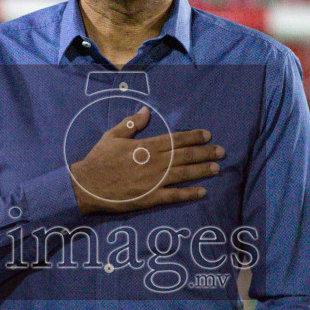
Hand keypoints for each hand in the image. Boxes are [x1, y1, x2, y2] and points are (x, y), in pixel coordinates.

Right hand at [69, 106, 223, 214]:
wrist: (88, 185)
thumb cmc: (99, 159)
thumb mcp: (113, 135)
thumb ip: (132, 123)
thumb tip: (146, 111)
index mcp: (147, 146)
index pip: (176, 139)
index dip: (194, 137)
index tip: (208, 135)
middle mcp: (155, 162)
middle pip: (186, 155)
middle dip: (205, 152)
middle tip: (221, 151)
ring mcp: (154, 181)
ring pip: (184, 174)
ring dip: (202, 170)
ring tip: (216, 168)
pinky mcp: (150, 197)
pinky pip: (174, 195)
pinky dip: (189, 194)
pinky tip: (202, 192)